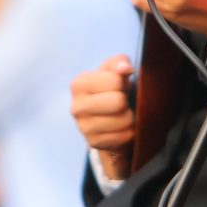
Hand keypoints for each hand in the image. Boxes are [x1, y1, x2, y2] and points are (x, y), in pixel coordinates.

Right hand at [71, 54, 135, 180]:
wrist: (107, 118)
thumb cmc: (112, 89)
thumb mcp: (114, 71)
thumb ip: (120, 63)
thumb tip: (125, 68)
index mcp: (79, 84)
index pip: (115, 80)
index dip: (123, 83)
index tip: (118, 86)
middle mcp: (76, 106)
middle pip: (118, 101)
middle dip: (126, 101)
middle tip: (121, 101)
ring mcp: (83, 127)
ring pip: (124, 120)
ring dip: (129, 117)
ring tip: (122, 114)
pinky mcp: (94, 143)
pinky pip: (124, 136)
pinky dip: (129, 131)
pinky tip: (121, 127)